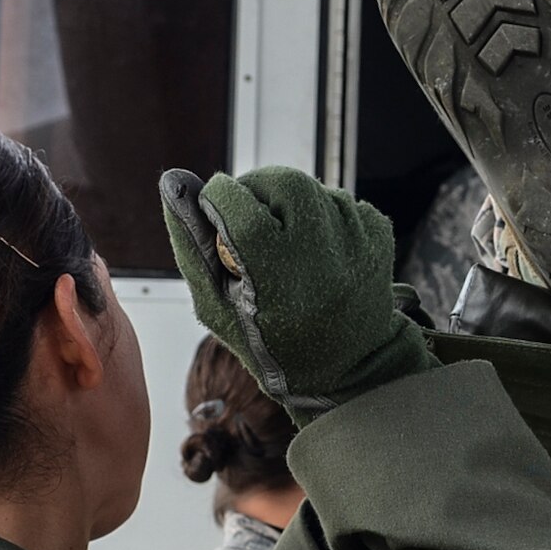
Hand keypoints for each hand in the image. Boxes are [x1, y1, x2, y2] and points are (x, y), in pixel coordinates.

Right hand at [161, 166, 435, 424]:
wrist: (344, 367)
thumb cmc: (271, 343)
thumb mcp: (216, 306)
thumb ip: (191, 243)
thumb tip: (172, 183)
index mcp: (277, 273)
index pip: (238, 202)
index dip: (219, 198)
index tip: (216, 209)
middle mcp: (323, 252)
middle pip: (282, 182)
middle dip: (257, 190)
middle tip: (249, 218)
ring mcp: (357, 242)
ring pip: (312, 188)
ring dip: (290, 204)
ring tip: (286, 245)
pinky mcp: (378, 235)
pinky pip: (340, 201)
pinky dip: (322, 215)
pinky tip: (316, 250)